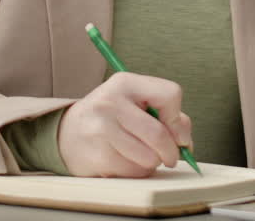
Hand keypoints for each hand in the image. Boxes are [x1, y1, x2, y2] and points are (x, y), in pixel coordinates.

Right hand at [57, 72, 192, 177]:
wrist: (69, 133)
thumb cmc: (112, 117)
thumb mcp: (136, 103)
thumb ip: (167, 116)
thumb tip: (185, 141)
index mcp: (125, 83)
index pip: (170, 94)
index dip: (178, 118)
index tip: (175, 131)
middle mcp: (110, 102)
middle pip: (159, 134)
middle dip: (171, 152)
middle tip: (171, 157)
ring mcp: (100, 129)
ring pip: (148, 158)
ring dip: (152, 163)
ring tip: (141, 155)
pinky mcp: (96, 155)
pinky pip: (133, 172)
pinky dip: (136, 172)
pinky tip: (124, 161)